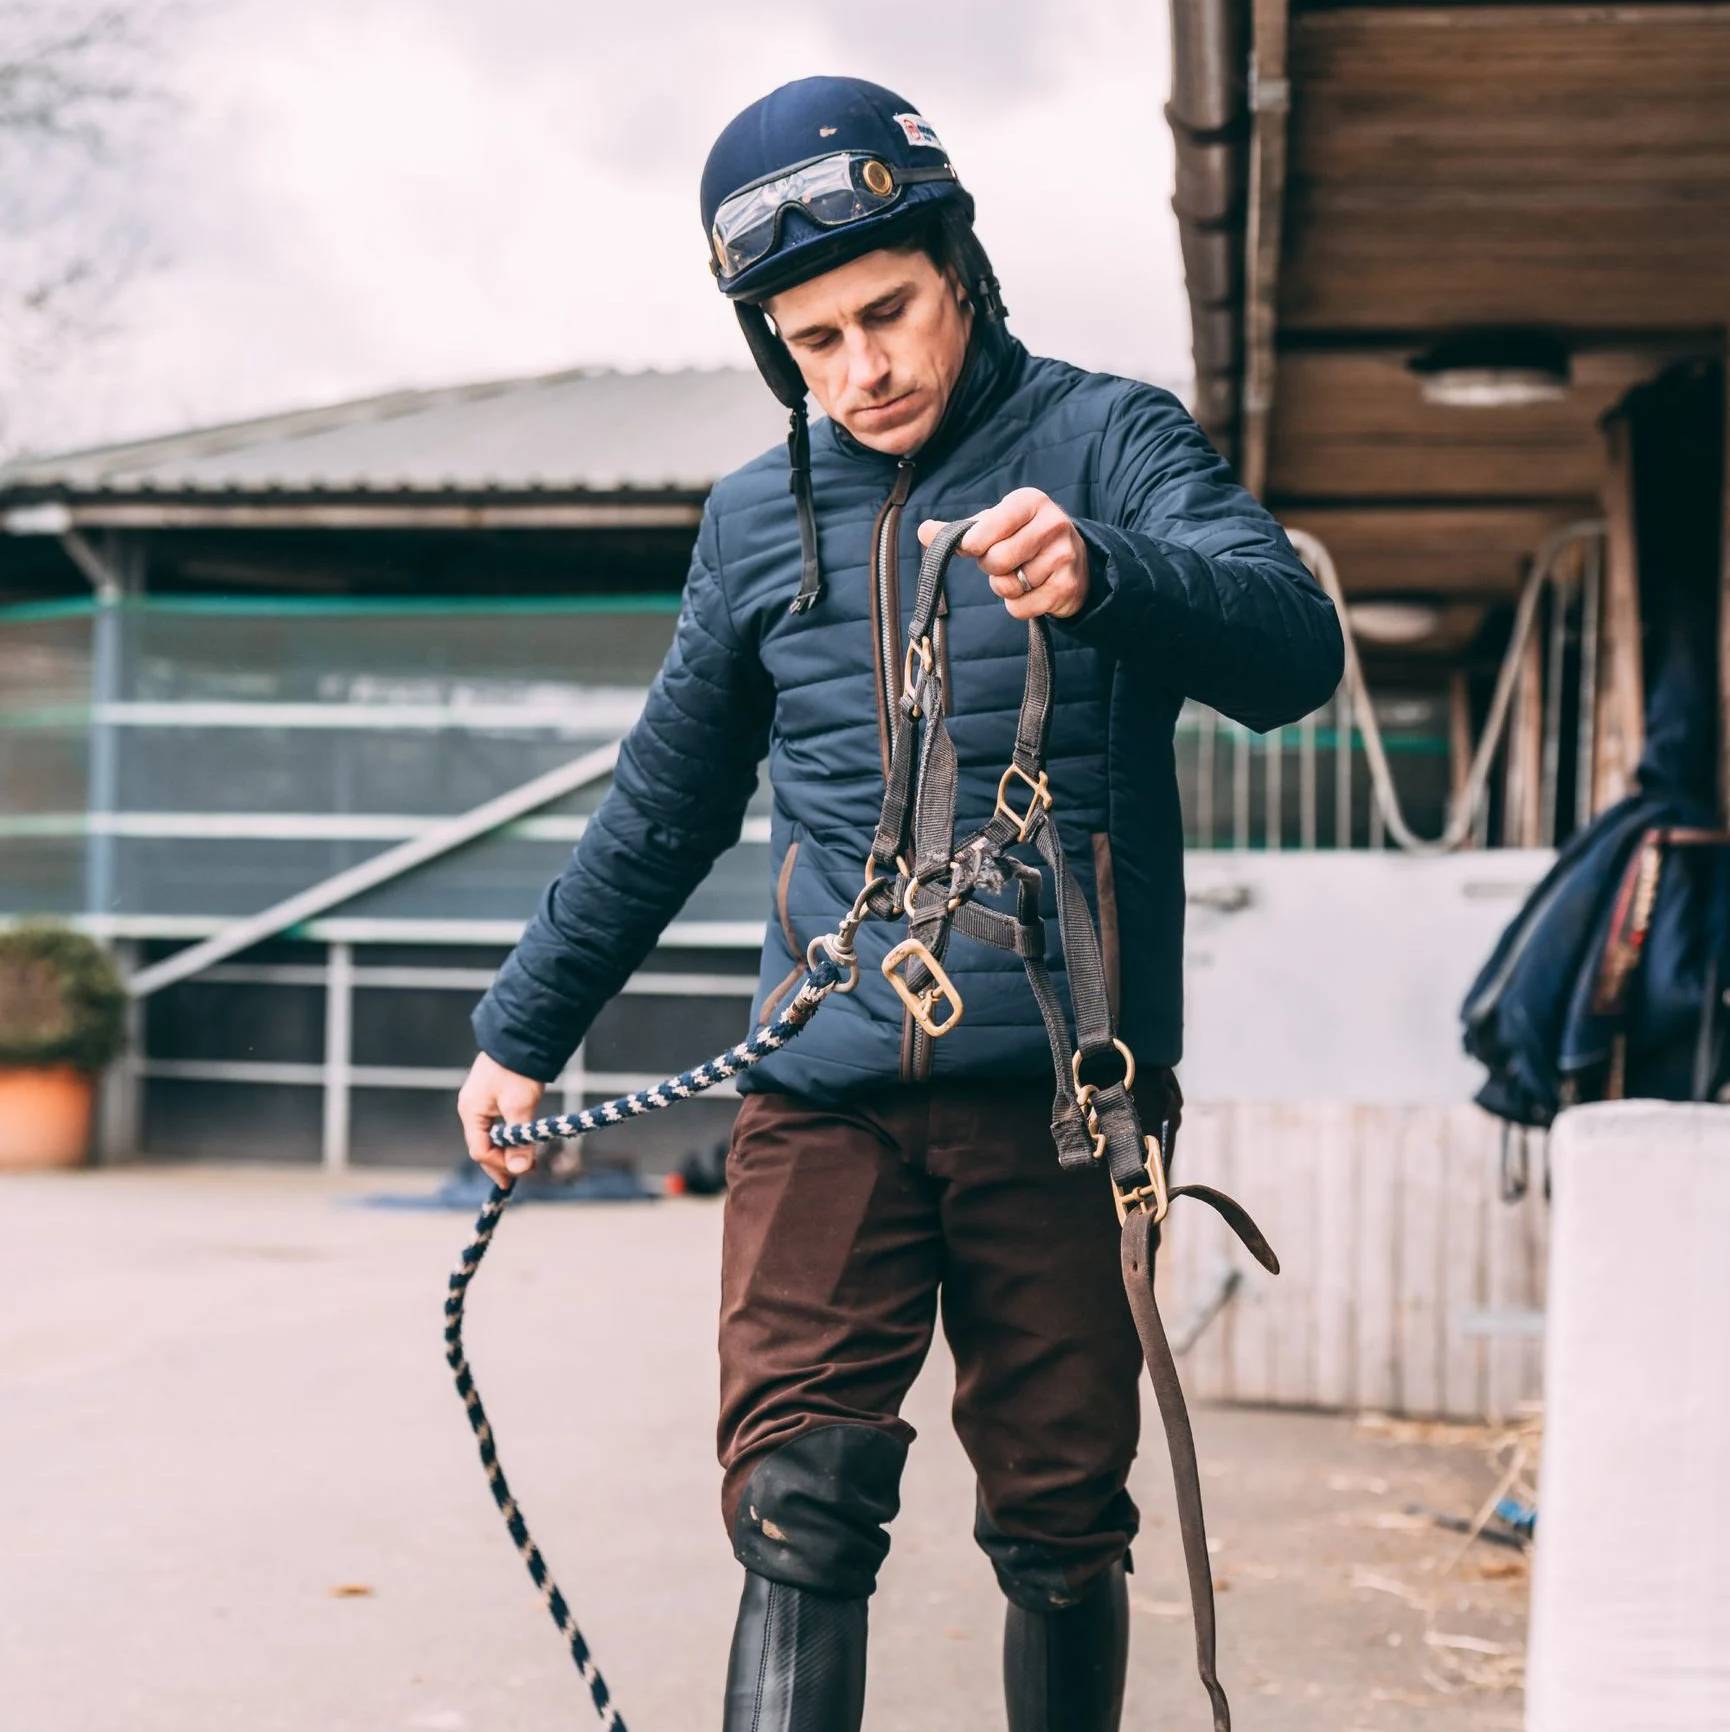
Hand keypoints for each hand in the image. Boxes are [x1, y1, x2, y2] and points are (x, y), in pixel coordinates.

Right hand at [457, 1052, 547, 1186]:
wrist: (523, 1036)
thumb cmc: (518, 1070)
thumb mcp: (520, 1106)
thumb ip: (520, 1139)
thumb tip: (520, 1170)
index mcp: (471, 1111)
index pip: (480, 1150)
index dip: (499, 1166)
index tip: (518, 1177)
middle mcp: (471, 1108)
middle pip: (483, 1144)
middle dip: (502, 1161)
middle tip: (524, 1174)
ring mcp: (480, 1101)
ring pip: (491, 1135)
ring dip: (507, 1150)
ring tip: (526, 1161)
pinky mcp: (493, 1095)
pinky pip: (497, 1124)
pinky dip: (509, 1136)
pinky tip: (522, 1141)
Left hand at [917, 488, 1089, 620]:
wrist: (1074, 561)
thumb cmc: (1023, 538)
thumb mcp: (994, 525)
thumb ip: (960, 530)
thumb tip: (923, 531)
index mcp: (1029, 501)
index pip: (984, 531)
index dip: (972, 546)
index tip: (976, 546)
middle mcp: (1052, 524)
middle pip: (995, 561)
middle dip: (991, 568)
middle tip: (1005, 561)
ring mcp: (1063, 556)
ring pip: (1008, 587)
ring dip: (1006, 587)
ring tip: (1023, 573)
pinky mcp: (1066, 587)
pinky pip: (1020, 608)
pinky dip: (1018, 605)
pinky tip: (1033, 590)